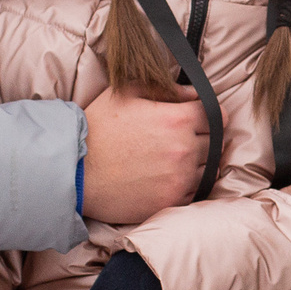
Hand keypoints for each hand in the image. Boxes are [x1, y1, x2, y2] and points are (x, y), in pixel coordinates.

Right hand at [80, 87, 208, 224]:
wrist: (73, 171)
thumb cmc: (96, 128)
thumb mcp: (125, 93)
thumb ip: (164, 87)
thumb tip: (192, 93)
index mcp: (176, 119)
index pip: (216, 114)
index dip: (209, 115)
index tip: (200, 119)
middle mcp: (184, 149)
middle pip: (214, 143)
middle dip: (203, 138)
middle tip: (182, 139)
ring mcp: (179, 178)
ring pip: (208, 169)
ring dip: (198, 164)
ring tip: (174, 160)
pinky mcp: (170, 202)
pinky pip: (194, 192)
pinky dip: (186, 185)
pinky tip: (166, 178)